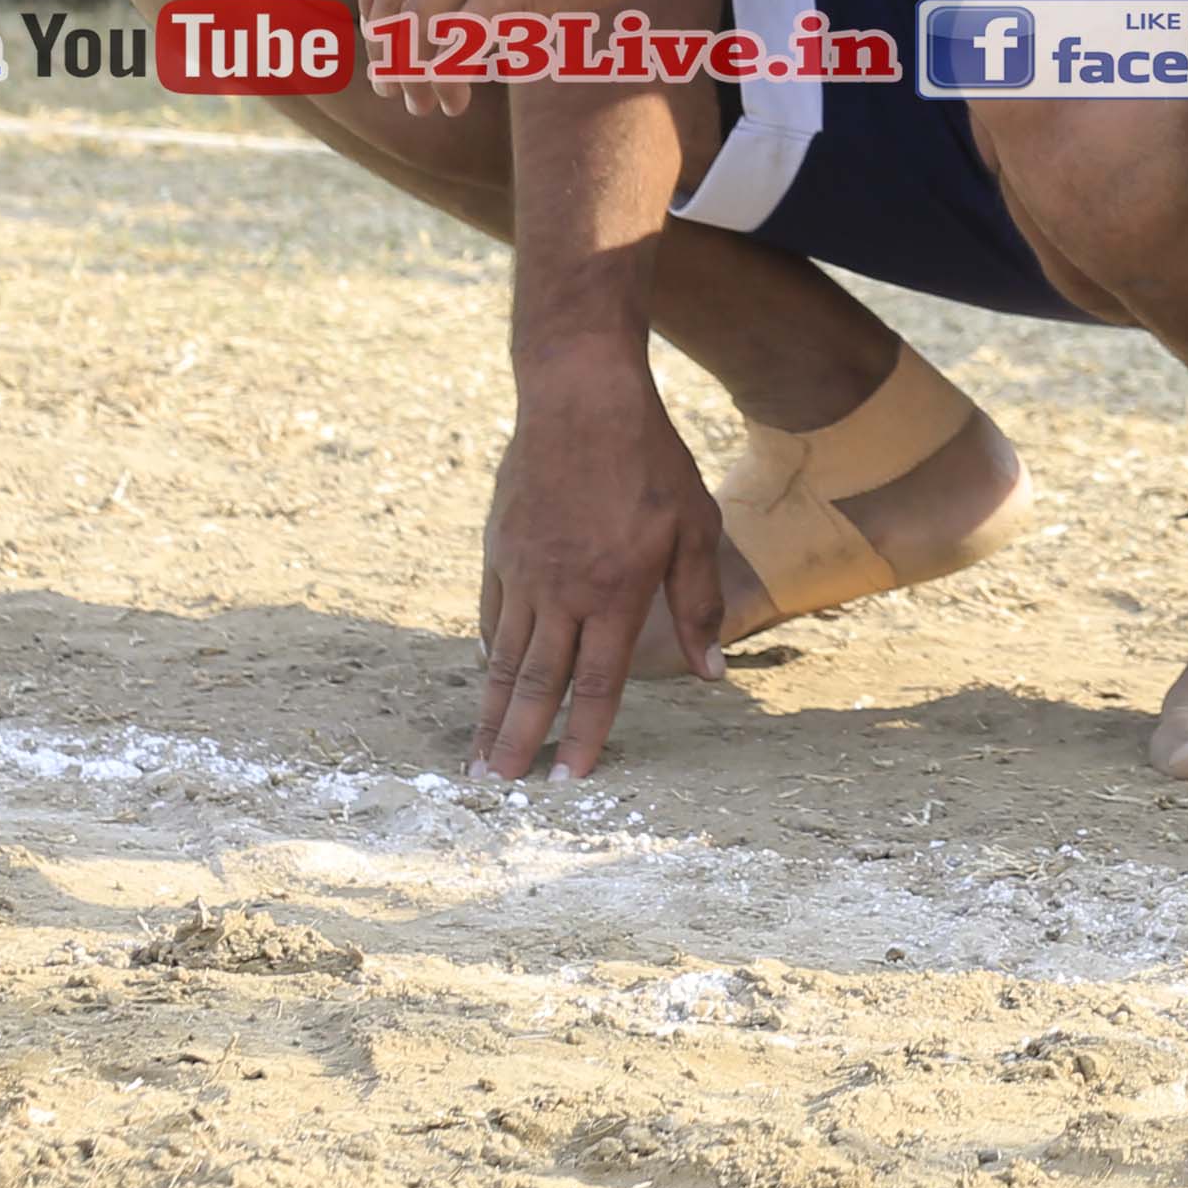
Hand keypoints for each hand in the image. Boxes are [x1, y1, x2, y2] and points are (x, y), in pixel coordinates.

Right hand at [471, 358, 723, 778]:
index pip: (599, 683)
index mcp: (616, 593)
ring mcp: (524, 572)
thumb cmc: (650, 460)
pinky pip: (490, 613)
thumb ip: (697, 604)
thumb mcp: (695, 526)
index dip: (585, 735)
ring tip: (477, 756)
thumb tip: (711, 673)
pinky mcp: (499, 548)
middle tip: (497, 788)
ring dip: (492, 710)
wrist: (580, 398)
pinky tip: (484, 674)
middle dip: (520, 741)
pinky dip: (487, 649)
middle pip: (539, 682)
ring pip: (504, 657)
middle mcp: (563, 592)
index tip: (569, 780)